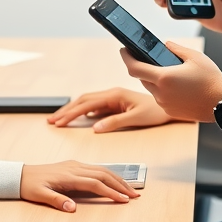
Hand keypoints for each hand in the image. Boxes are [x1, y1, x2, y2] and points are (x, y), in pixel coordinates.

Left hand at [20, 161, 139, 211]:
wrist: (20, 175)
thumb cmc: (30, 186)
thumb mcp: (39, 196)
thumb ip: (56, 200)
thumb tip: (71, 208)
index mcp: (69, 176)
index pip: (96, 184)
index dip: (111, 192)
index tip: (123, 200)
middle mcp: (75, 168)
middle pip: (104, 174)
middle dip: (121, 185)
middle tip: (135, 195)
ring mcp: (76, 165)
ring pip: (102, 170)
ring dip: (118, 178)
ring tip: (129, 188)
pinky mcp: (74, 165)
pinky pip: (96, 168)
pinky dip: (109, 174)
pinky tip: (114, 180)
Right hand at [47, 88, 173, 131]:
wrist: (169, 106)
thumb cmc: (155, 112)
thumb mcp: (135, 118)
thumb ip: (115, 122)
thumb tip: (95, 127)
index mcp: (114, 95)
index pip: (87, 104)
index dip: (71, 113)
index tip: (59, 122)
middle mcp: (111, 93)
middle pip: (83, 100)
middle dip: (66, 111)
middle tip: (52, 121)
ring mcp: (113, 98)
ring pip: (87, 103)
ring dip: (73, 110)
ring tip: (60, 120)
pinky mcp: (115, 103)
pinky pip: (95, 106)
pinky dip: (83, 112)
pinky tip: (79, 118)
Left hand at [121, 42, 221, 122]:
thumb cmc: (211, 80)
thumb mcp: (194, 56)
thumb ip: (176, 48)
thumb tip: (165, 45)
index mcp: (164, 77)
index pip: (134, 67)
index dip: (126, 57)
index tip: (123, 50)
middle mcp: (160, 92)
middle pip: (142, 77)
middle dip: (142, 67)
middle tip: (149, 58)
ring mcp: (164, 104)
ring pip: (151, 88)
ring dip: (154, 79)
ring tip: (169, 72)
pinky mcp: (169, 111)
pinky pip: (160, 98)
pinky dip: (163, 90)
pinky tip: (176, 86)